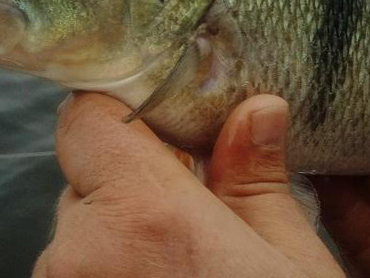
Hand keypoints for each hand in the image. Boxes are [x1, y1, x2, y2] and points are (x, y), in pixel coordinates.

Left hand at [32, 92, 343, 277]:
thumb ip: (256, 179)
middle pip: (86, 181)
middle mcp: (79, 256)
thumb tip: (255, 109)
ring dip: (121, 243)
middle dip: (135, 187)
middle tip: (196, 216)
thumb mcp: (292, 266)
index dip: (123, 113)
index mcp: (143, 217)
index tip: (161, 128)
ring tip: (187, 277)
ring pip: (78, 239)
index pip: (86, 119)